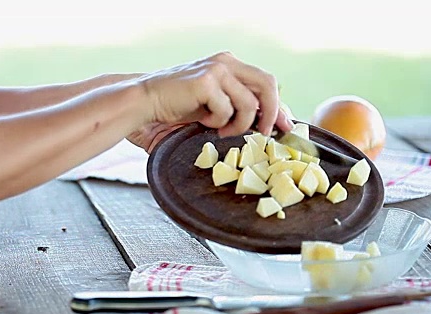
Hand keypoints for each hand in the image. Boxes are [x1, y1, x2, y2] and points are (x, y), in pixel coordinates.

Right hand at [128, 52, 292, 151]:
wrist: (144, 102)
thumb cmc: (176, 107)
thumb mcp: (214, 106)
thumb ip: (238, 108)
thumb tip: (269, 123)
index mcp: (229, 65)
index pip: (266, 83)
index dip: (279, 106)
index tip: (286, 127)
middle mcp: (226, 62)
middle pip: (268, 84)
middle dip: (272, 113)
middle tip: (263, 134)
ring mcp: (217, 69)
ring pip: (249, 102)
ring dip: (238, 124)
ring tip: (219, 129)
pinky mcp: (206, 81)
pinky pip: (227, 110)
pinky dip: (217, 122)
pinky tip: (201, 119)